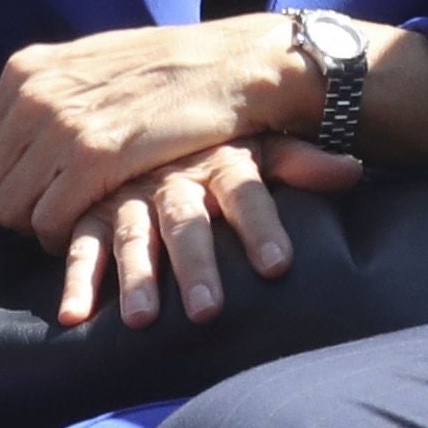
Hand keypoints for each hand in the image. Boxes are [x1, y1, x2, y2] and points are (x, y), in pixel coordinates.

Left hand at [0, 15, 342, 244]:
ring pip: (12, 211)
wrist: (229, 64)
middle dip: (15, 211)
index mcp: (24, 71)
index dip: (2, 186)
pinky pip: (48, 221)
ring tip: (73, 223)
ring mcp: (60, 125)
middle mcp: (33, 95)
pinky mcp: (92, 157)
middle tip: (54, 215)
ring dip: (38, 228)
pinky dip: (62, 238)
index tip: (35, 195)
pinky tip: (90, 228)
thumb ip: (34, 100)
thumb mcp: (84, 66)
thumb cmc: (163, 71)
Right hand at [53, 140, 337, 331]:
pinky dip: (77, 280)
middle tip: (207, 311)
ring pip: (132, 236)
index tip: (277, 266)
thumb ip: (302, 162)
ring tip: (142, 320)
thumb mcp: (261, 143)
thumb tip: (353, 172)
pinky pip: (81, 245)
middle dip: (195, 265)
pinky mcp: (91, 211)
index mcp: (220, 162)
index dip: (261, 227)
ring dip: (137, 277)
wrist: (145, 107)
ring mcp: (129, 196)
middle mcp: (173, 180)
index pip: (247, 193)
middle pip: (186, 222)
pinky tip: (74, 315)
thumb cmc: (216, 143)